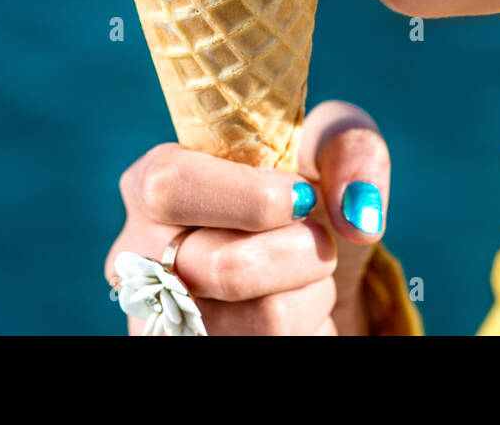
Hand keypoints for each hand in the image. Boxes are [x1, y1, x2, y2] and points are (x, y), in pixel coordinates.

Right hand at [105, 100, 390, 334]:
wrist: (305, 269)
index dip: (250, 196)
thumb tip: (359, 214)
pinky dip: (309, 328)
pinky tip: (295, 309)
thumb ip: (349, 147)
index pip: (171, 185)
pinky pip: (278, 349)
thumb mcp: (327, 145)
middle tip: (314, 237)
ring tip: (303, 274)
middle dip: (301, 252)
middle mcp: (141, 256)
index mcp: (154, 182)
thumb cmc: (304, 193)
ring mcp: (162, 321)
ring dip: (312, 294)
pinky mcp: (192, 353)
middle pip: (226, 267)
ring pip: (264, 320)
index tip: (303, 197)